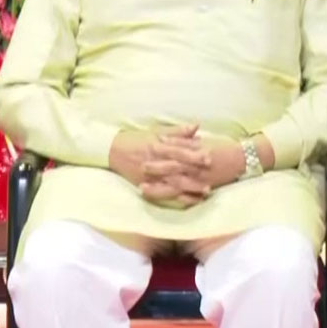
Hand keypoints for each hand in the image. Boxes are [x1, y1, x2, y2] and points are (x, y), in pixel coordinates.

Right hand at [111, 126, 226, 207]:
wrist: (113, 151)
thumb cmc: (137, 139)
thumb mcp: (156, 132)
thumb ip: (177, 131)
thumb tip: (196, 126)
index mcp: (158, 146)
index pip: (178, 150)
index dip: (194, 153)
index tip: (209, 155)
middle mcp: (156, 161)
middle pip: (178, 167)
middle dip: (195, 171)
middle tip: (212, 174)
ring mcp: (152, 175)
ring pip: (173, 183)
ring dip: (190, 187)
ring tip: (206, 190)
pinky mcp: (148, 186)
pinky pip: (165, 194)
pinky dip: (178, 198)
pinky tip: (191, 201)